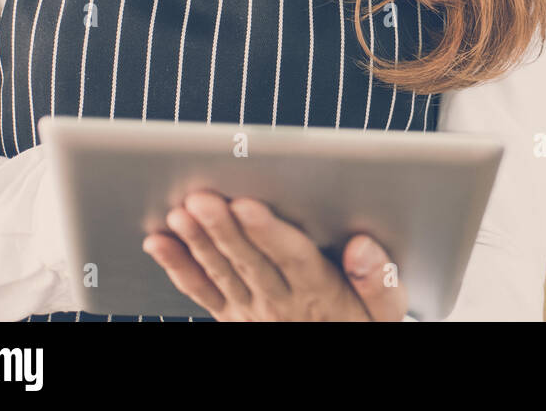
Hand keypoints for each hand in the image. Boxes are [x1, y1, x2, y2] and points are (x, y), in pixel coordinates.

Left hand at [142, 190, 405, 320]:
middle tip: (202, 200)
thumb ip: (380, 281)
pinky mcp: (232, 315)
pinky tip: (159, 242)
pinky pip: (201, 292)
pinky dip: (177, 267)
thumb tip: (361, 246)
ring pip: (221, 272)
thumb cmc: (362, 322)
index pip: (292, 257)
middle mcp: (282, 301)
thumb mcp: (385, 311)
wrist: (336, 346)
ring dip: (198, 242)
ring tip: (180, 213)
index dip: (268, 232)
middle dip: (223, 230)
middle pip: (250, 262)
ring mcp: (252, 309)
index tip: (247, 205)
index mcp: (321, 291)